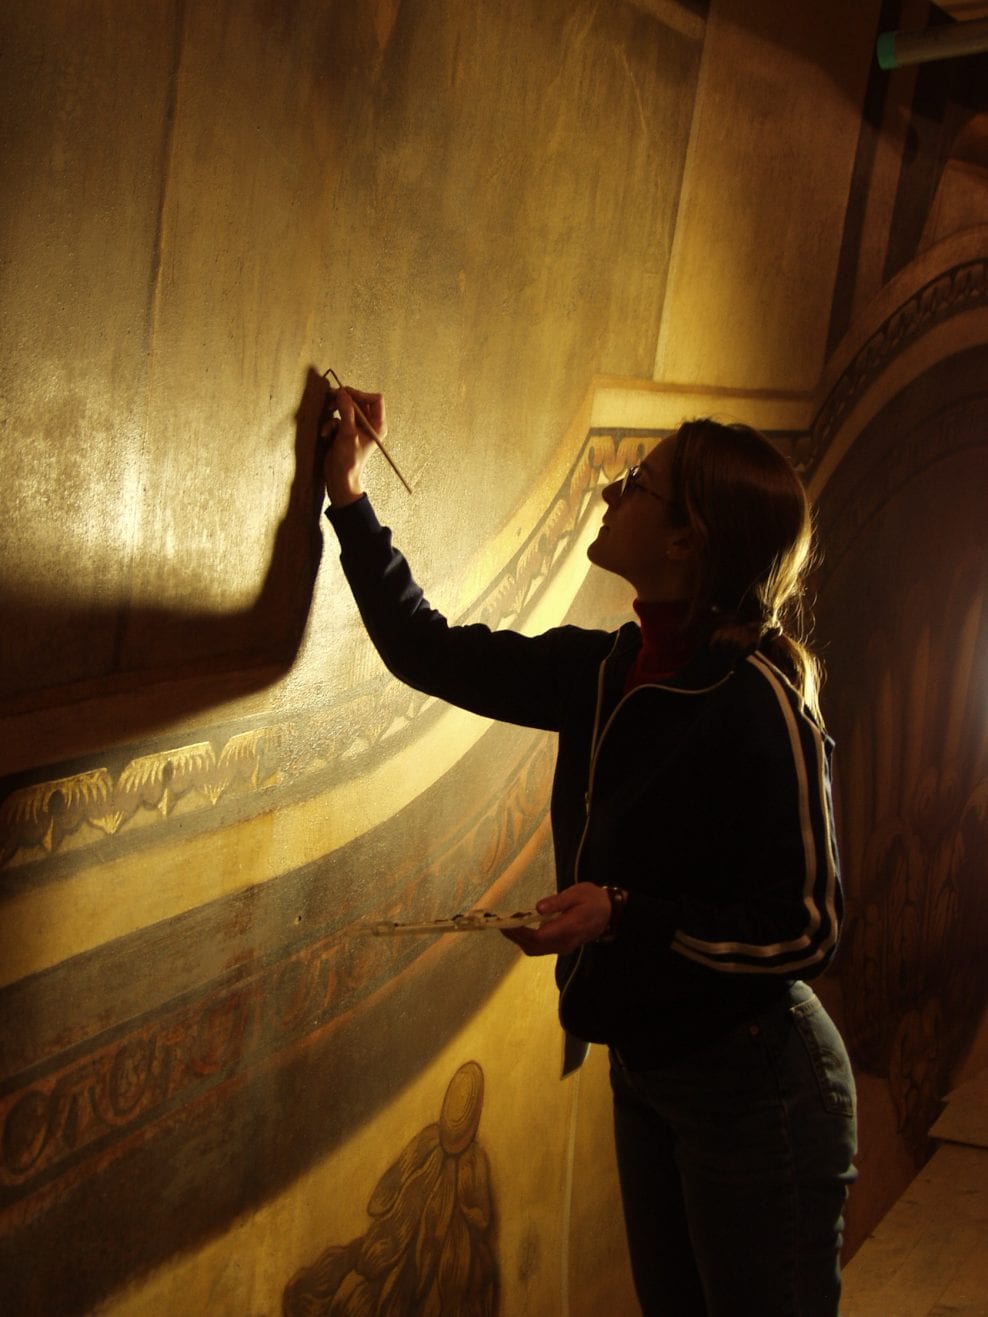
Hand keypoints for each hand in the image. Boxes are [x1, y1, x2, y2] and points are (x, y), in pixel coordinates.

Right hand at [321, 385, 387, 505]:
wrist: (339, 479)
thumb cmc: (349, 461)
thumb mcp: (348, 434)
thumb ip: (346, 412)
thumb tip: (342, 393)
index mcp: (377, 425)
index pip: (375, 400)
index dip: (360, 394)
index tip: (346, 394)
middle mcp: (369, 424)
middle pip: (359, 401)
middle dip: (344, 401)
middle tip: (332, 397)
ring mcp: (356, 427)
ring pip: (346, 408)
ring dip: (335, 412)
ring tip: (328, 415)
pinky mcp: (345, 431)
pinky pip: (338, 419)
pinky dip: (331, 424)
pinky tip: (326, 434)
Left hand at [502, 883, 612, 955]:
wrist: (609, 912)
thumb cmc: (592, 899)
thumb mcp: (576, 894)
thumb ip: (557, 902)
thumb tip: (538, 908)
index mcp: (569, 928)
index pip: (539, 936)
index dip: (520, 931)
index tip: (507, 920)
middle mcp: (565, 943)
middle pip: (534, 946)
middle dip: (515, 937)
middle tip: (499, 923)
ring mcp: (564, 947)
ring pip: (536, 950)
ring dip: (519, 940)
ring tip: (506, 926)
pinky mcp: (562, 946)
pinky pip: (541, 948)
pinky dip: (527, 940)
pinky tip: (520, 929)